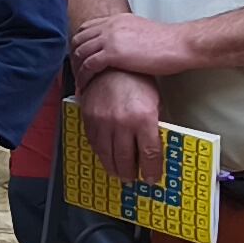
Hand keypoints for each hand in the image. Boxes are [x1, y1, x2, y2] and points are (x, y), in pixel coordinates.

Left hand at [71, 8, 191, 81]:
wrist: (180, 45)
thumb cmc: (168, 43)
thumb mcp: (141, 31)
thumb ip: (127, 36)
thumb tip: (123, 48)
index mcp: (117, 20)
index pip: (88, 27)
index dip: (80, 42)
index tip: (80, 56)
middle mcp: (110, 26)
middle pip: (79, 38)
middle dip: (74, 55)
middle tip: (75, 70)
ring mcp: (110, 38)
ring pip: (81, 52)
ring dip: (77, 68)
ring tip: (79, 81)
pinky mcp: (113, 53)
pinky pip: (89, 66)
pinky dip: (84, 77)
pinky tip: (85, 86)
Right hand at [78, 69, 166, 185]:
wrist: (111, 64)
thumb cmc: (136, 79)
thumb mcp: (154, 101)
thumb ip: (153, 125)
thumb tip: (153, 146)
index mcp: (143, 118)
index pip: (149, 154)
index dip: (151, 170)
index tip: (152, 177)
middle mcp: (122, 123)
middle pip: (125, 159)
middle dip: (131, 173)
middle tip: (134, 178)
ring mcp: (103, 122)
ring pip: (107, 155)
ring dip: (114, 168)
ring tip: (119, 173)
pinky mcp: (89, 120)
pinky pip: (94, 144)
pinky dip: (101, 154)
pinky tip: (107, 157)